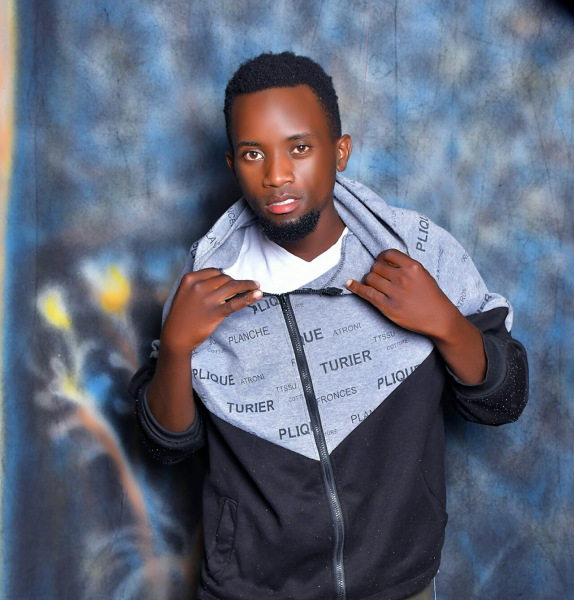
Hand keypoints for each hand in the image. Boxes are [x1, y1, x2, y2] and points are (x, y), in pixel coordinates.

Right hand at [161, 268, 261, 354]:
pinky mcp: (216, 312)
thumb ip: (198, 285)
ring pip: (233, 287)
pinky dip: (249, 297)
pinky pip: (236, 302)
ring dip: (248, 285)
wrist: (176, 337)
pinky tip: (258, 294)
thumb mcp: (184, 294)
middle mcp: (199, 286)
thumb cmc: (180, 316)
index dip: (225, 276)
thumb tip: (221, 281)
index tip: (231, 280)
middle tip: (243, 287)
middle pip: (225, 278)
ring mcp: (208, 299)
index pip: (214, 272)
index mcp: (189, 279)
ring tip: (257, 286)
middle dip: (235, 282)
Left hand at [346, 249, 485, 382]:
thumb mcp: (423, 275)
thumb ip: (406, 267)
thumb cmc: (431, 296)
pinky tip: (349, 283)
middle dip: (376, 271)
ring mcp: (395, 293)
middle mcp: (403, 278)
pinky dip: (355, 287)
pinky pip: (366, 293)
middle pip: (376, 267)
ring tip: (375, 285)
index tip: (380, 262)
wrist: (438, 318)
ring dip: (369, 280)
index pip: (388, 254)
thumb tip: (384, 261)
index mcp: (413, 267)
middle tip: (380, 278)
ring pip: (370, 278)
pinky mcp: (387, 307)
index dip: (381, 258)